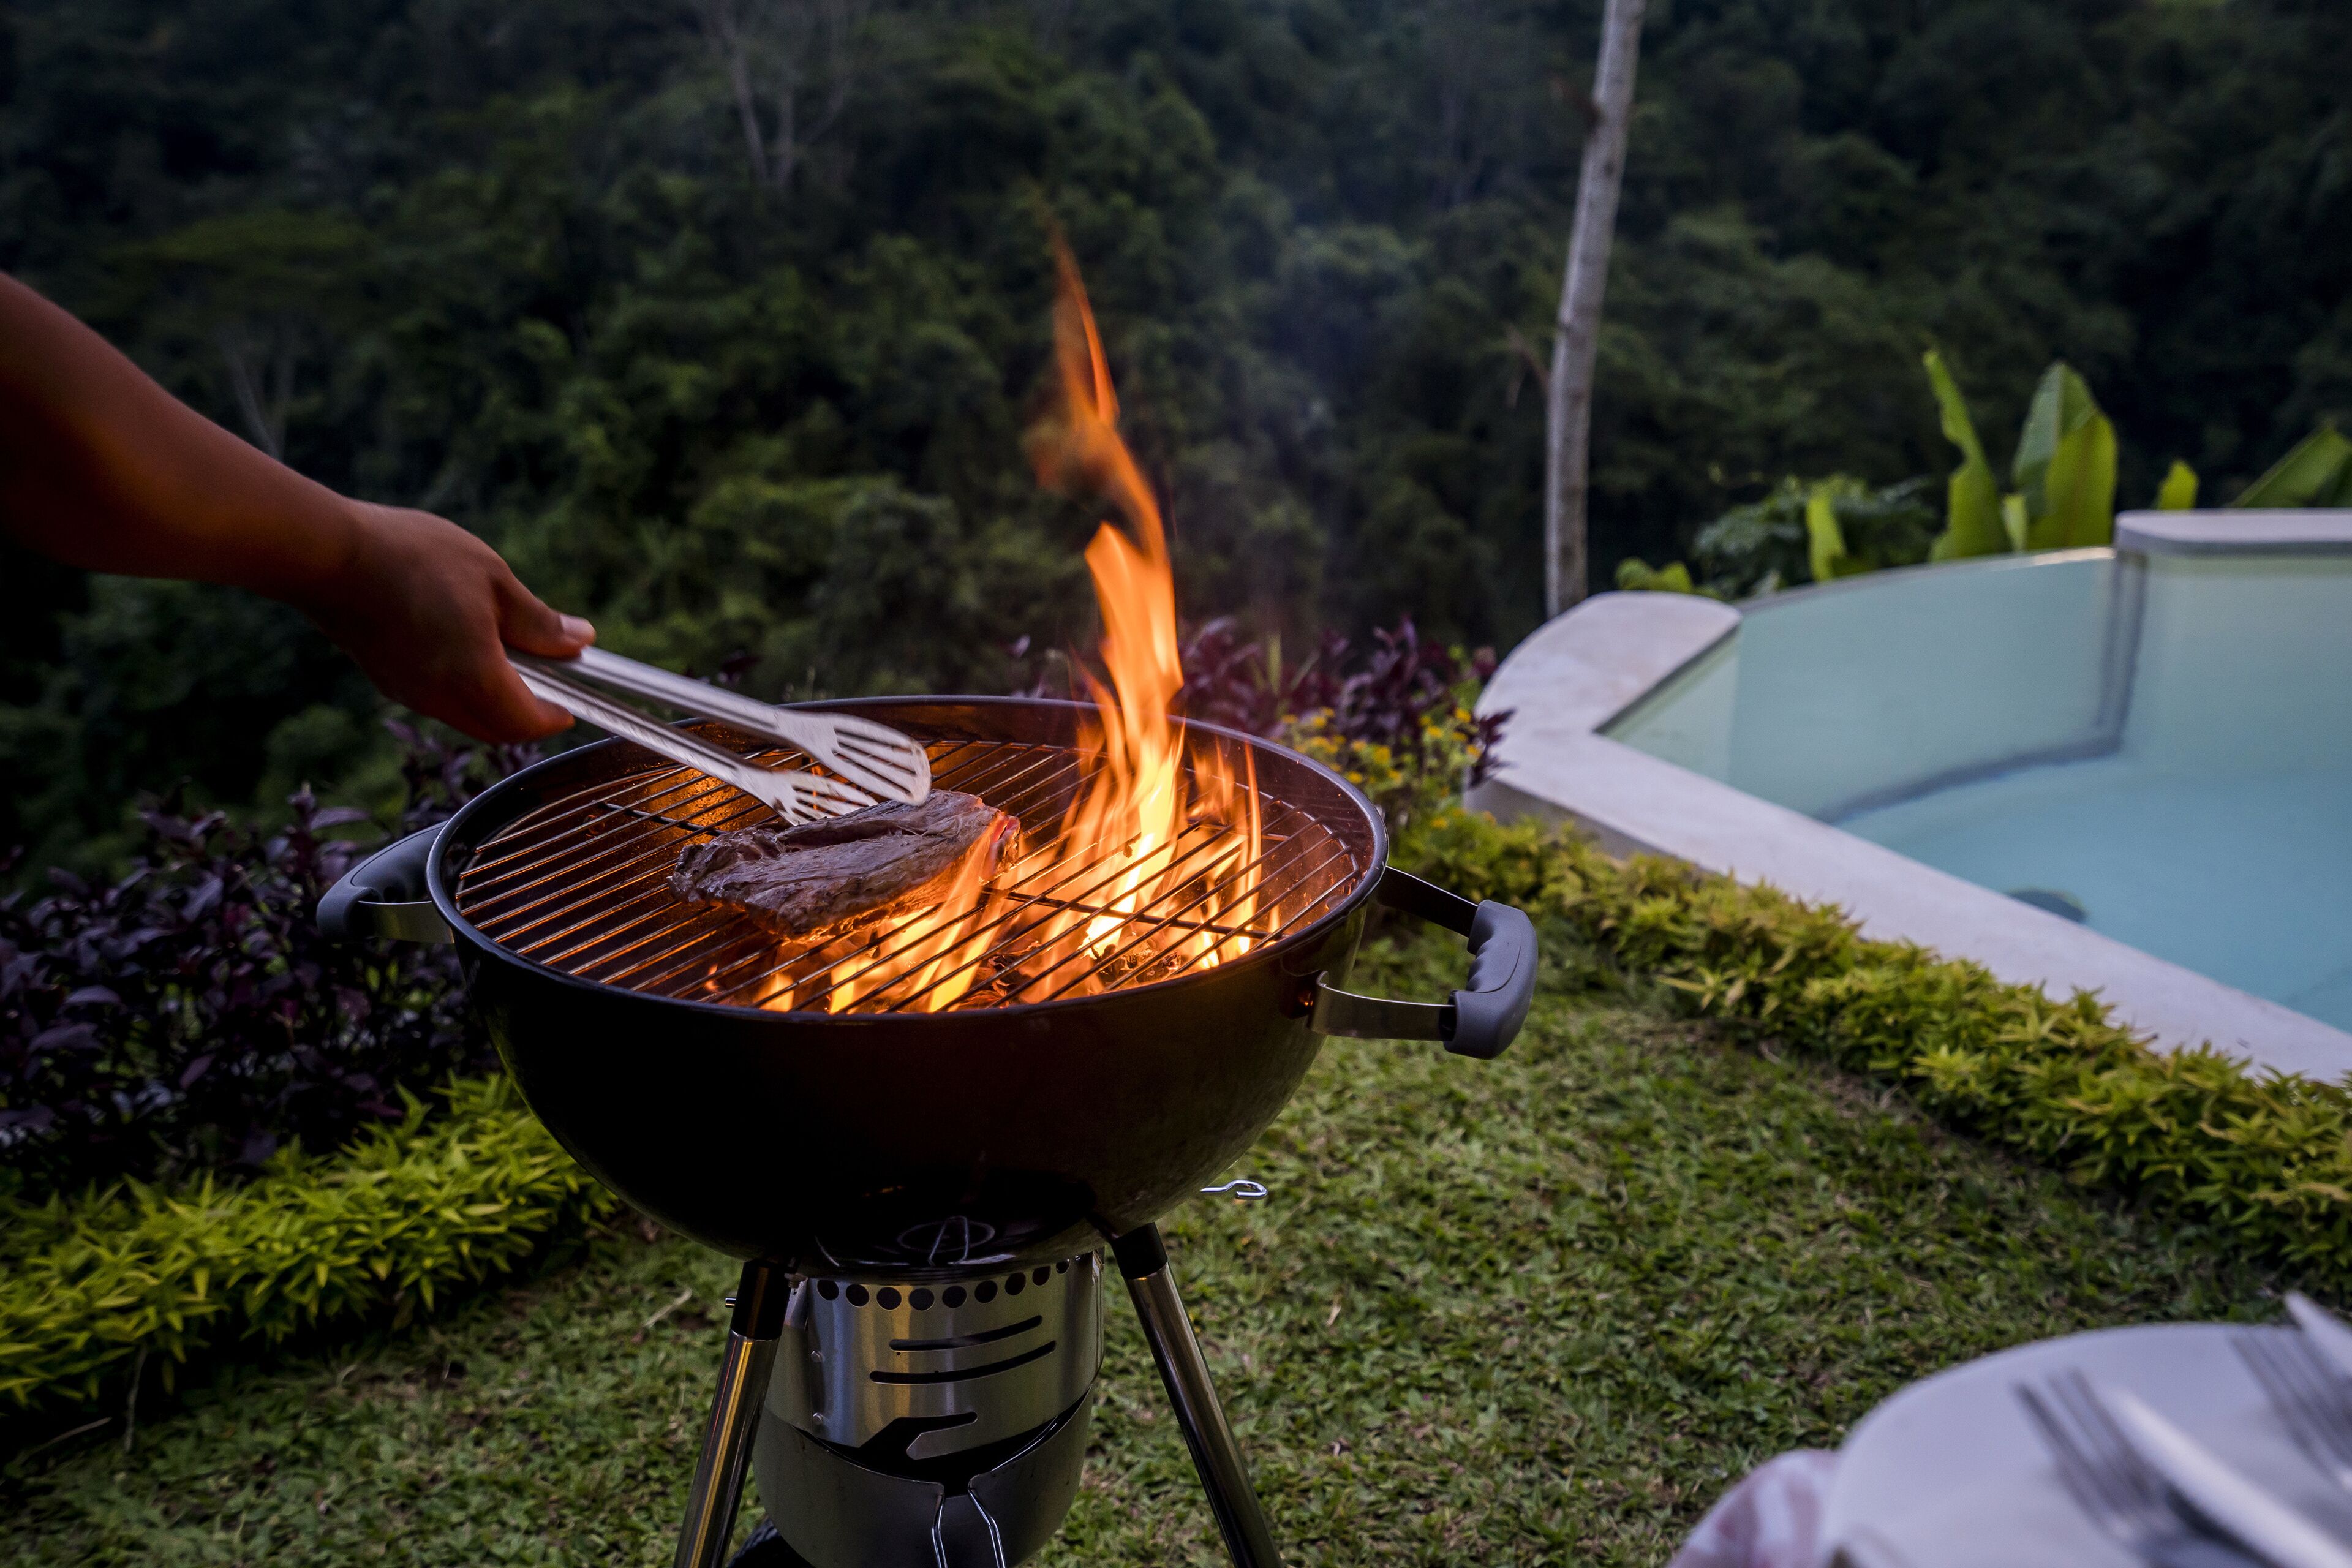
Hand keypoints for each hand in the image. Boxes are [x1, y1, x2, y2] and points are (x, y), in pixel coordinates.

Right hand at [299, 502, 592, 743]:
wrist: (326, 554)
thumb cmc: (413, 558)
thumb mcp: (493, 579)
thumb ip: (539, 622)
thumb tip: (579, 641)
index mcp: (476, 678)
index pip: (527, 723)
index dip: (556, 717)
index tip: (573, 704)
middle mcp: (440, 698)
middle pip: (497, 729)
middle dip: (528, 715)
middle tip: (549, 683)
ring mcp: (408, 693)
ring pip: (466, 717)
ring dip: (494, 701)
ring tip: (508, 656)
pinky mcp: (386, 680)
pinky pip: (437, 700)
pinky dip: (463, 689)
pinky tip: (465, 647)